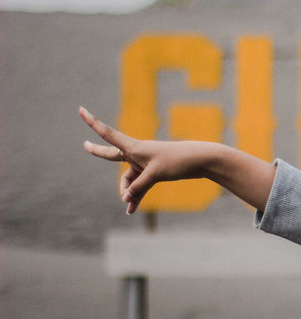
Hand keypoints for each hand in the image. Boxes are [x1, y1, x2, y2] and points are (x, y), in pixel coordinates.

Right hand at [80, 107, 213, 213]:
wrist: (202, 161)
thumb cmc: (178, 161)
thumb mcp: (155, 175)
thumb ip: (138, 188)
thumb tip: (125, 199)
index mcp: (135, 147)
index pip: (107, 134)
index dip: (92, 123)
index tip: (80, 109)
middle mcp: (137, 152)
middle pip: (112, 155)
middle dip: (98, 152)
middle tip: (85, 145)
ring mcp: (145, 162)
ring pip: (129, 178)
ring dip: (128, 193)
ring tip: (130, 208)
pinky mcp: (155, 172)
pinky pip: (140, 185)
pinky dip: (136, 196)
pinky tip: (132, 209)